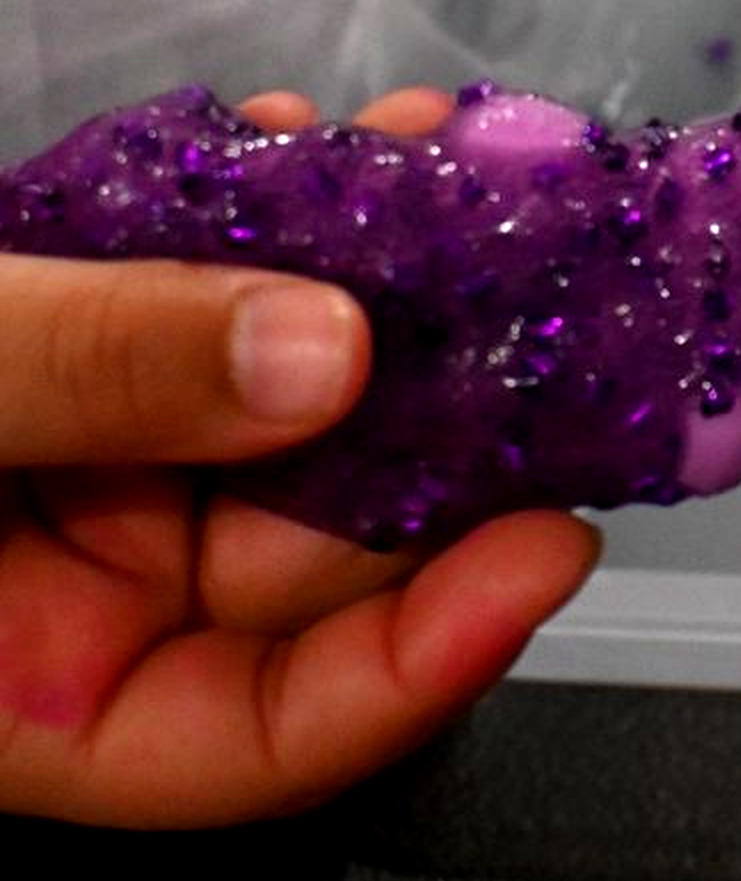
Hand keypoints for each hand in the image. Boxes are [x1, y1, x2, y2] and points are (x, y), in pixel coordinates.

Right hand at [0, 86, 596, 826]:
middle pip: (305, 545)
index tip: (548, 541)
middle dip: (432, 411)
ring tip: (441, 169)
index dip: (422, 659)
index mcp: (21, 688)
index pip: (257, 734)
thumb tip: (328, 352)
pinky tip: (307, 147)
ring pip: (278, 408)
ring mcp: (78, 472)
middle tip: (542, 285)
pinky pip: (204, 313)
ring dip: (373, 290)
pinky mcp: (73, 355)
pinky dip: (265, 234)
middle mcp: (68, 594)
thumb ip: (103, 371)